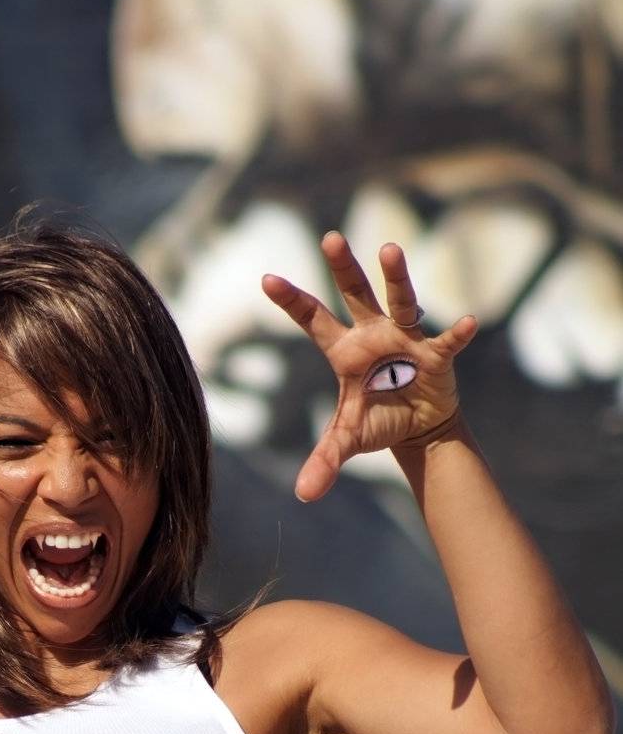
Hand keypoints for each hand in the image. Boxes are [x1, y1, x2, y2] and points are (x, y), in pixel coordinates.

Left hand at [262, 231, 477, 502]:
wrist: (419, 429)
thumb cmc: (379, 422)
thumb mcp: (348, 441)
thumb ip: (324, 461)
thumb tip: (303, 495)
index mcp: (345, 351)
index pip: (313, 320)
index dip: (292, 301)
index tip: (266, 279)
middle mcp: (373, 335)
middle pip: (355, 294)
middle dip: (344, 267)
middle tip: (330, 238)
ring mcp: (405, 339)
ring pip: (400, 301)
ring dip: (396, 278)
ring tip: (390, 249)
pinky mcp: (435, 355)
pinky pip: (447, 341)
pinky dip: (457, 334)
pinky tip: (468, 323)